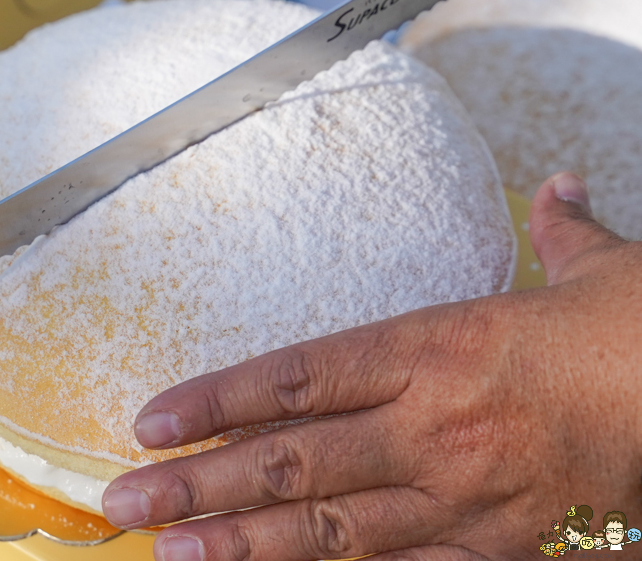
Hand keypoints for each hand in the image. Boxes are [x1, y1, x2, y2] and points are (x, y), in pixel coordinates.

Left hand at [101, 172, 641, 560]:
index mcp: (433, 345)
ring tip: (171, 555)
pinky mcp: (496, 546)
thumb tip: (560, 189)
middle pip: (291, 459)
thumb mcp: (586, 271)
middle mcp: (430, 422)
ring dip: (243, 544)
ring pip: (329, 528)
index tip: (149, 422)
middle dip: (198, 484)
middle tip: (124, 505)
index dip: (215, 399)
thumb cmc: (630, 329)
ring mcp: (457, 493)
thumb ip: (554, 233)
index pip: (295, 375)